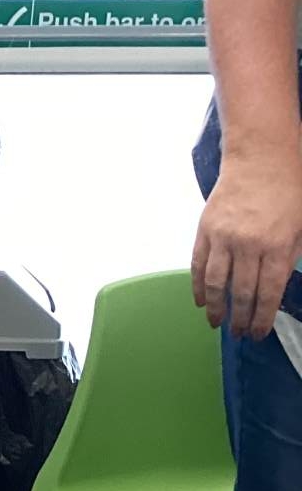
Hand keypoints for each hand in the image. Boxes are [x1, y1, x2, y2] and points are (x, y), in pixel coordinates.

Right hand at [192, 148, 301, 337]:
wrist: (261, 157)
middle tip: (238, 333)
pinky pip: (199, 266)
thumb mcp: (301, 226)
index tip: (257, 333)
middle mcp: (249, 245)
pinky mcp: (206, 230)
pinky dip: (199, 287)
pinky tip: (202, 300)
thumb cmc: (288, 189)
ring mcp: (224, 238)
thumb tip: (273, 291)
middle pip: (241, 293)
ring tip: (216, 323)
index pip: (268, 293)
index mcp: (277, 245)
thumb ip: (289, 259)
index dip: (262, 318)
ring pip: (216, 284)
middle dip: (239, 318)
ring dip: (216, 308)